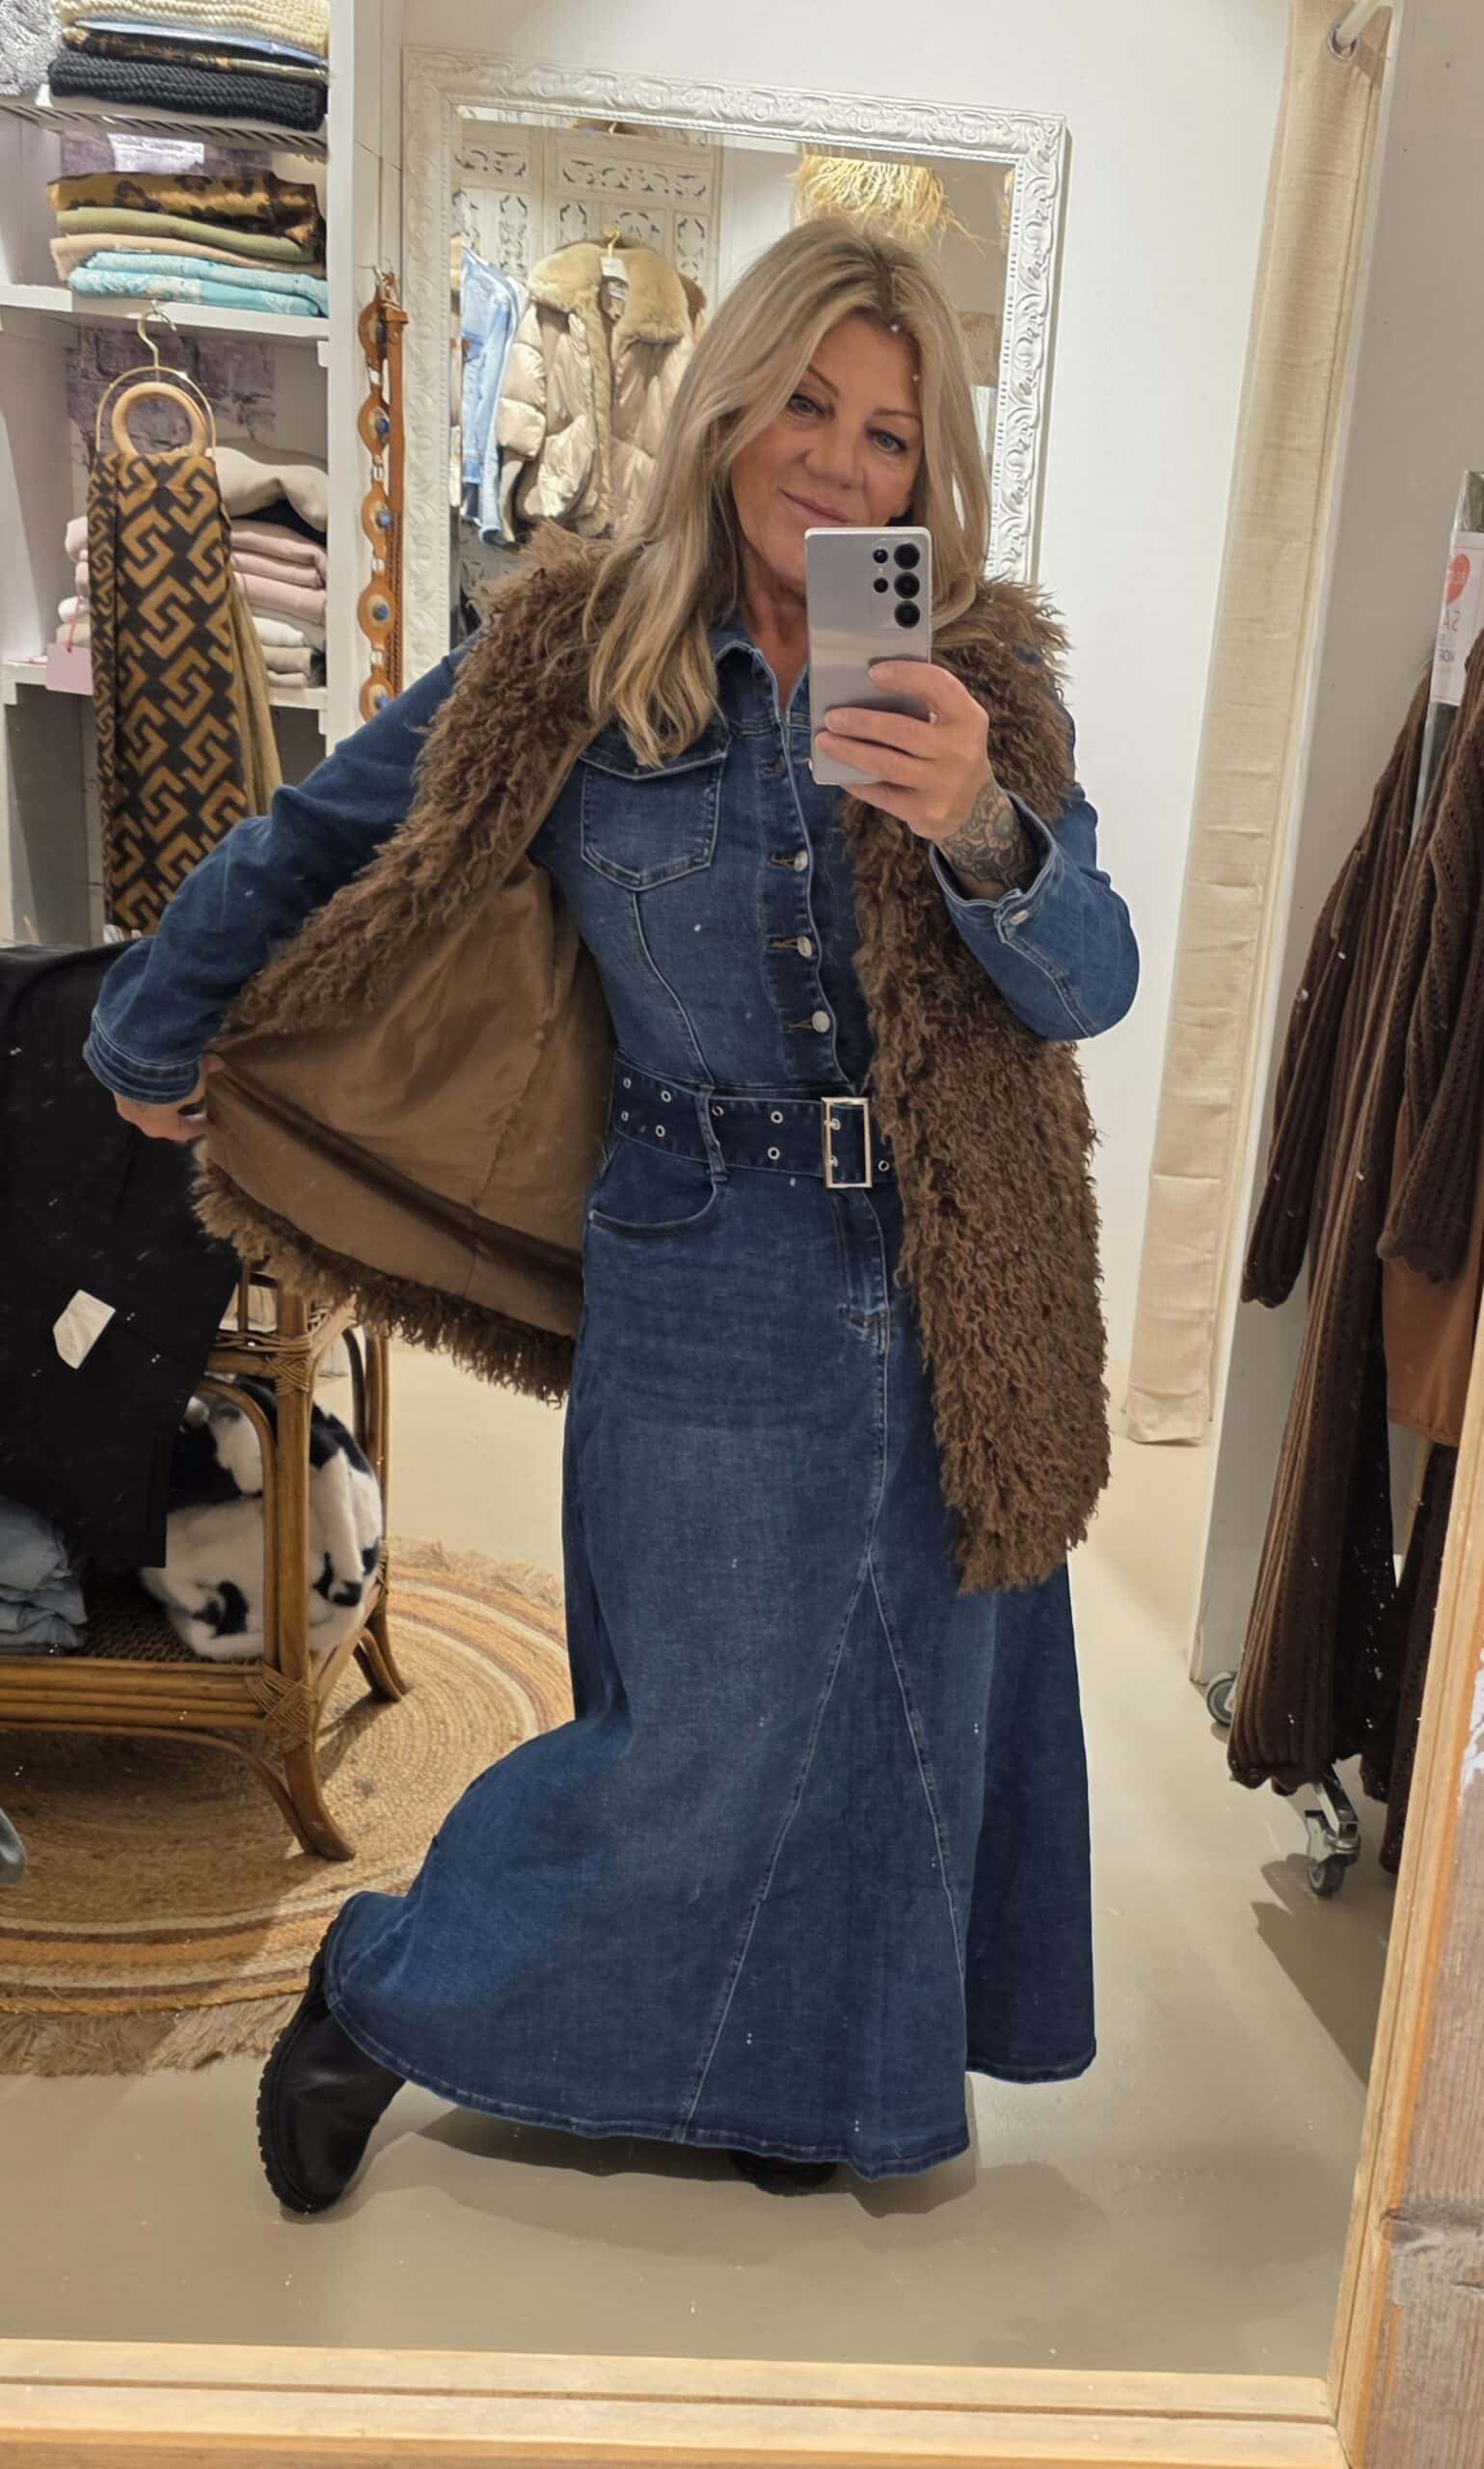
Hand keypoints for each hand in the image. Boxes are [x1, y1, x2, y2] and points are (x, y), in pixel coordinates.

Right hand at [114, 1055, 222, 1143]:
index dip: (195, 1127)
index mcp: (158, 1127)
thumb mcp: (195, 1083)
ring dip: (159, 1086)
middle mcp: (137, 1116)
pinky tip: (155, 1060)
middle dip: (175, 1105)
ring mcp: (121, 1097)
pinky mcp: (113, 1078)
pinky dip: (147, 1071)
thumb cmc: (171, 1085)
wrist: (134, 1061)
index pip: (180, 1132)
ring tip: (171, 1074)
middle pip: (160, 1114)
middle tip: (187, 1096)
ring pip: (145, 1095)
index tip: (205, 1123)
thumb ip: (205, 1075)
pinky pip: (134, 1077)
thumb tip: (217, 1064)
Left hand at [817, 662, 1032, 894]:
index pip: (940, 687)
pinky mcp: (928, 812)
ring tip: (825, 741)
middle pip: (903, 731)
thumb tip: (862, 692)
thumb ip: (923, 706)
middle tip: (832, 717)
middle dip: (862, 722)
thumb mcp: (952, 724)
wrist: (973, 806)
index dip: (907, 675)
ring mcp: (945, 784)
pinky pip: (883, 795)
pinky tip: (840, 772)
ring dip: (850, 751)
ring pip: (887, 765)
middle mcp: (961, 750)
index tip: (873, 671)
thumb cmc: (947, 750)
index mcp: (968, 717)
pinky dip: (858, 782)